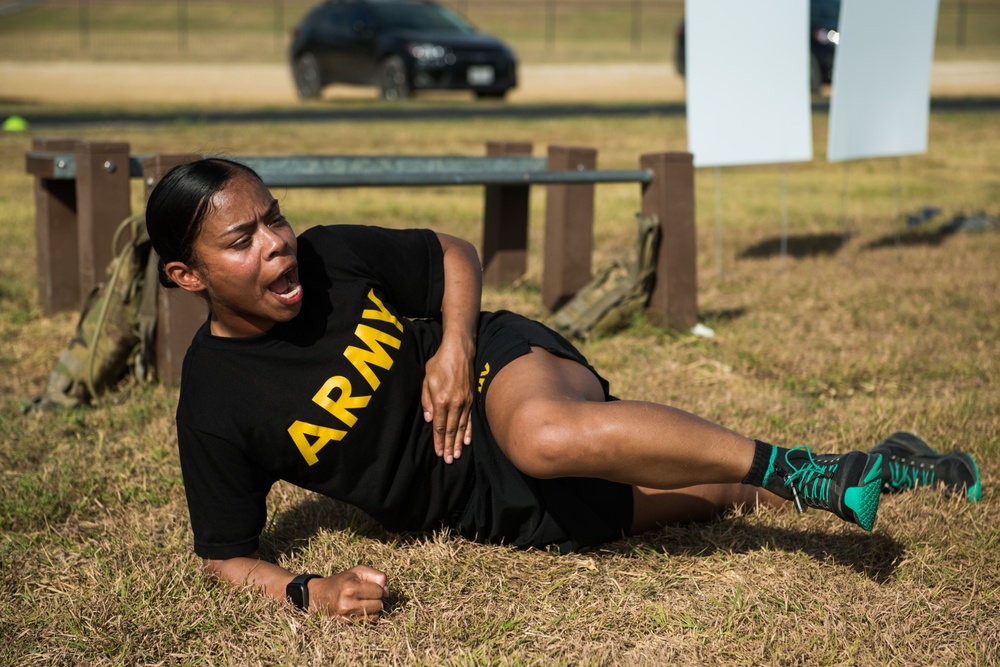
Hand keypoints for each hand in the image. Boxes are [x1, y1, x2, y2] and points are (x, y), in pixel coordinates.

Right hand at [308, 565, 387, 620]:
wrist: (321, 595)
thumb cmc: (343, 580)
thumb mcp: (358, 571)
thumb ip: (376, 575)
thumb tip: (387, 591)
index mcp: (351, 588)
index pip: (379, 591)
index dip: (379, 587)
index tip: (372, 585)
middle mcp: (348, 603)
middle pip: (379, 605)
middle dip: (377, 599)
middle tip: (368, 593)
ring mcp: (347, 616)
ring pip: (376, 615)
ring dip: (374, 608)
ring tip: (365, 601)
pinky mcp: (347, 624)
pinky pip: (368, 622)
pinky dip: (369, 615)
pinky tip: (361, 608)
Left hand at [421, 336, 474, 463]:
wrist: (460, 351)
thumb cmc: (440, 363)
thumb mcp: (427, 378)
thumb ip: (426, 400)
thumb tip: (428, 419)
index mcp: (441, 399)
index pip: (439, 426)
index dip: (438, 441)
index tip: (438, 453)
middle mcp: (454, 403)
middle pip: (451, 430)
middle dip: (449, 446)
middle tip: (449, 460)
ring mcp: (464, 402)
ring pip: (461, 427)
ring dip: (458, 442)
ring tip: (457, 455)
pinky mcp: (470, 399)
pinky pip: (470, 419)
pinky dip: (468, 431)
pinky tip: (467, 441)